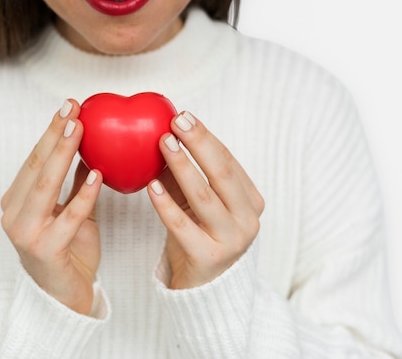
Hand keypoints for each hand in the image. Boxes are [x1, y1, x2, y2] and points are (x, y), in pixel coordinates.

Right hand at [0, 100, 102, 314]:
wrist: (65, 297)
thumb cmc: (68, 250)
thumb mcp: (72, 210)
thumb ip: (76, 181)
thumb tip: (92, 146)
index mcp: (17, 201)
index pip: (34, 159)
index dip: (52, 131)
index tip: (70, 106)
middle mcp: (14, 214)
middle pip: (36, 166)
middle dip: (55, 134)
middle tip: (73, 108)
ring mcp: (25, 233)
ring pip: (45, 186)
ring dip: (62, 155)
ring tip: (79, 130)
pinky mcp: (44, 251)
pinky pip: (67, 219)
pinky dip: (82, 196)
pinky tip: (97, 176)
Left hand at [148, 112, 263, 288]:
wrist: (205, 287)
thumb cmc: (200, 235)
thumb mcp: (198, 203)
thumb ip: (186, 174)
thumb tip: (163, 135)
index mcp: (250, 201)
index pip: (227, 161)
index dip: (205, 137)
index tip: (183, 115)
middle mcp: (247, 220)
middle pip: (221, 173)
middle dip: (199, 143)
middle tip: (176, 121)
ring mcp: (231, 240)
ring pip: (203, 196)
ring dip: (182, 166)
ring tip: (164, 143)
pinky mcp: (208, 257)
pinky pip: (182, 226)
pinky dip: (166, 204)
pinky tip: (151, 186)